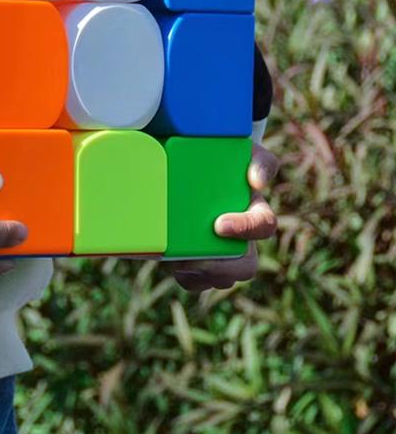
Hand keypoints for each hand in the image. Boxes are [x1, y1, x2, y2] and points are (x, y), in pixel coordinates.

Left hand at [172, 143, 279, 291]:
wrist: (191, 166)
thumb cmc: (224, 159)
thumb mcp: (243, 151)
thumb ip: (259, 160)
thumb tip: (258, 182)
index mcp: (255, 212)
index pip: (264, 226)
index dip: (246, 229)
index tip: (219, 225)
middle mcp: (242, 239)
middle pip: (246, 267)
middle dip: (223, 267)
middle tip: (197, 257)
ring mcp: (221, 254)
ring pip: (220, 279)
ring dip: (200, 274)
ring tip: (177, 258)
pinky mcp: (198, 262)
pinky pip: (196, 282)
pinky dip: (185, 276)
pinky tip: (170, 261)